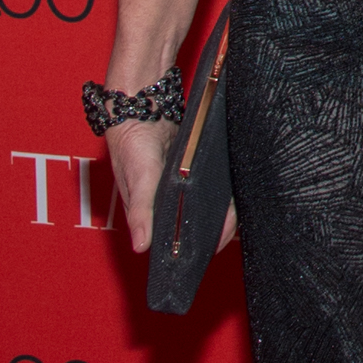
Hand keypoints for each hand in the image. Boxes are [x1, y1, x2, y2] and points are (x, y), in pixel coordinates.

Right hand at [107, 114, 239, 258]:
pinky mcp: (193, 172)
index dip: (195, 247)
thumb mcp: (138, 183)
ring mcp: (182, 188)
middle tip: (228, 230)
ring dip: (219, 212)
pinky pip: (210, 186)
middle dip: (214, 231)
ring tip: (231, 216)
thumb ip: (140, 214)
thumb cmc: (130, 148)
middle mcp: (167, 204)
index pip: (177, 240)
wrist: (141, 111)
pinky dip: (219, 192)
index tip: (212, 250)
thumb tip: (141, 246)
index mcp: (152, 215)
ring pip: (206, 206)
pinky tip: (229, 193)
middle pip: (196, 224)